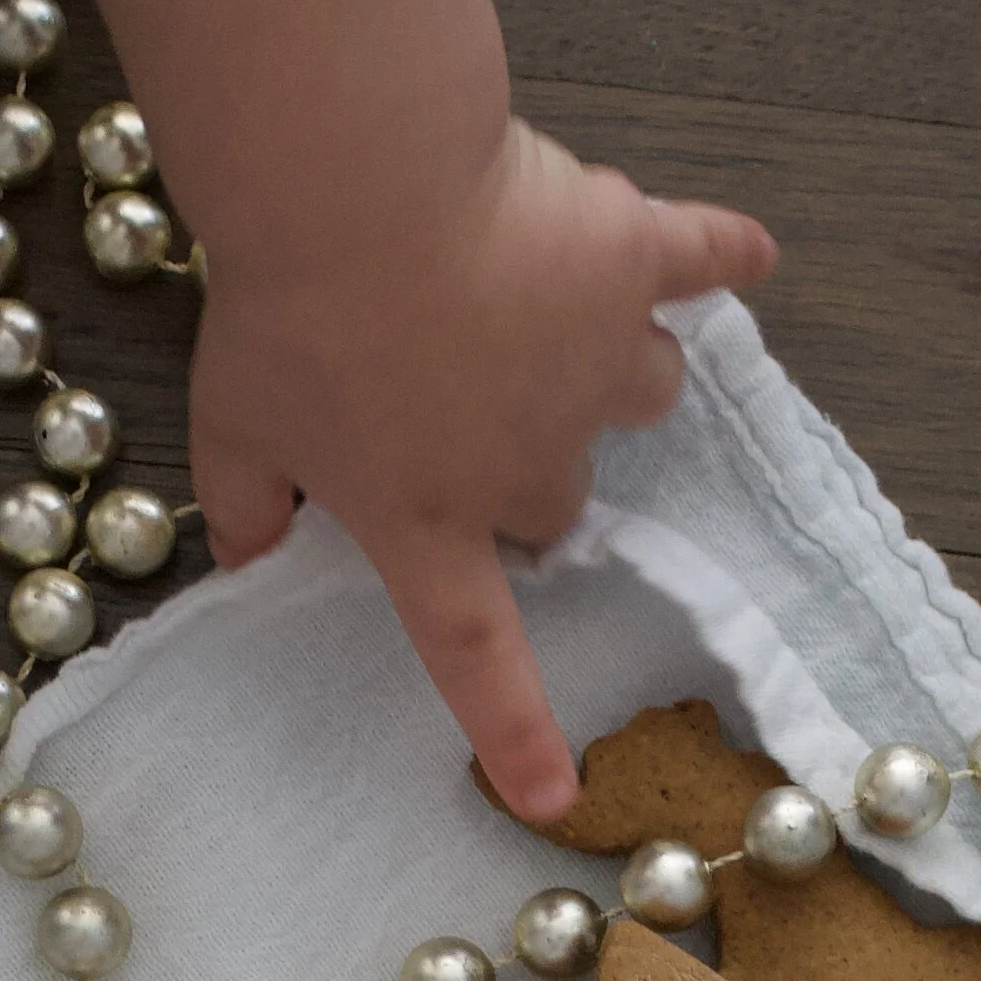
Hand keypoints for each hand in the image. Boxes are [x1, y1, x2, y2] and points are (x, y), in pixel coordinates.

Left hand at [186, 119, 776, 821]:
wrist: (355, 183)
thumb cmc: (286, 311)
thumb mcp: (232, 424)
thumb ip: (243, 504)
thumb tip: (242, 561)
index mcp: (433, 518)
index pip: (474, 652)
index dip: (514, 730)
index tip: (553, 797)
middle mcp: (532, 462)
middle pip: (564, 494)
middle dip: (534, 459)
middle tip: (473, 393)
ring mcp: (597, 364)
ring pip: (644, 387)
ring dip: (612, 363)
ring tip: (560, 311)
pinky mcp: (633, 261)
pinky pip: (702, 262)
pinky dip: (724, 258)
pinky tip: (748, 256)